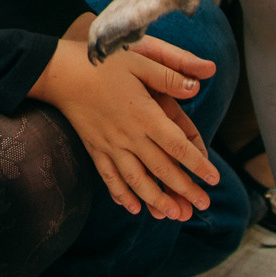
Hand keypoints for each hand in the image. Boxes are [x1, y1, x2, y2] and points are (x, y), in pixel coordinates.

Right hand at [31, 29, 220, 219]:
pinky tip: (133, 207)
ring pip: (137, 180)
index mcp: (144, 114)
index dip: (197, 164)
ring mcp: (110, 145)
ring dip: (156, 200)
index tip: (214, 179)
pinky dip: (121, 194)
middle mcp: (129, 135)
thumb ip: (168, 75)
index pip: (177, 146)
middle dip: (184, 189)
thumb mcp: (139, 61)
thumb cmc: (103, 63)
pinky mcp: (94, 148)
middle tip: (203, 205)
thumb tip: (196, 87)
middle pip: (161, 168)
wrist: (61, 73)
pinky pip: (109, 177)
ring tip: (174, 215)